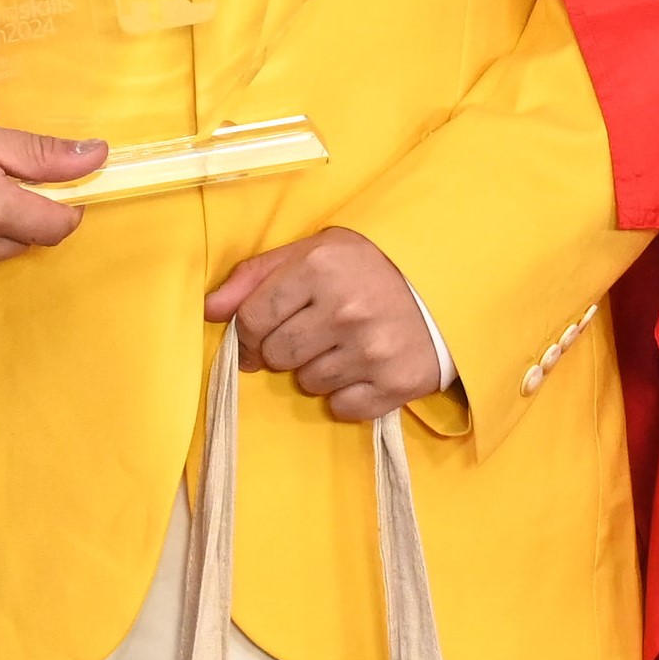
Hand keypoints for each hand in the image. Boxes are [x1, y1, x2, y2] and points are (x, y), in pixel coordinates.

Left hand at [206, 229, 447, 423]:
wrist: (450, 283)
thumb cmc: (370, 265)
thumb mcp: (313, 252)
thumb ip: (256, 276)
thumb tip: (209, 310)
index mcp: (320, 267)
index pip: (252, 319)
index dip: (247, 333)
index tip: (258, 334)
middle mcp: (345, 309)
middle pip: (275, 356)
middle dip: (283, 349)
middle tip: (311, 334)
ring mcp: (372, 350)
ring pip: (308, 383)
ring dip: (316, 370)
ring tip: (343, 345)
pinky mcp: (397, 383)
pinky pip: (342, 407)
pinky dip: (346, 394)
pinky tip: (363, 367)